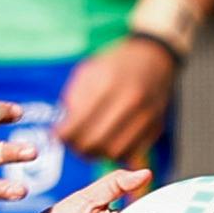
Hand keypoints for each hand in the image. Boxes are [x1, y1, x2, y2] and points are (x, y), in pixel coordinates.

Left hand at [49, 33, 174, 167]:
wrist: (153, 58)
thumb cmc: (114, 66)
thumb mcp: (87, 72)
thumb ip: (74, 100)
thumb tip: (64, 132)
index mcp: (107, 83)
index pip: (77, 124)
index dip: (63, 136)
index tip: (57, 136)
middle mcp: (129, 100)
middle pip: (95, 141)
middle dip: (78, 148)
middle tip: (72, 144)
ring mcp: (145, 115)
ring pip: (114, 152)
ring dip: (97, 154)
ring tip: (89, 146)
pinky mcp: (156, 126)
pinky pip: (131, 153)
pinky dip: (116, 154)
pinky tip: (108, 145)